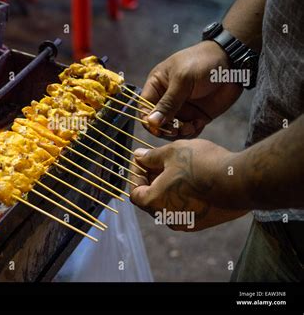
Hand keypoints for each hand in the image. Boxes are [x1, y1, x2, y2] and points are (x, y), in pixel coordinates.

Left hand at [130, 139, 247, 230]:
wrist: (241, 182)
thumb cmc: (202, 165)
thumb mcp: (172, 152)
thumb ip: (151, 156)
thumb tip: (139, 157)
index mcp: (154, 202)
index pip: (134, 192)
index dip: (136, 174)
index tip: (142, 160)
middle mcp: (167, 218)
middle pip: (151, 199)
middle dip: (152, 179)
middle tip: (159, 161)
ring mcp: (186, 222)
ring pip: (169, 204)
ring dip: (168, 187)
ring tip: (177, 167)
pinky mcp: (204, 222)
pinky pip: (186, 208)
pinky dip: (183, 195)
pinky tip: (193, 178)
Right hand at [141, 41, 242, 138]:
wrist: (233, 62)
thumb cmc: (202, 62)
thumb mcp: (183, 80)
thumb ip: (168, 102)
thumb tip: (151, 122)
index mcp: (157, 86)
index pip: (144, 108)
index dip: (148, 121)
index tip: (158, 128)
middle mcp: (166, 100)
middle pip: (157, 123)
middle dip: (165, 129)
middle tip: (176, 130)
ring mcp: (181, 109)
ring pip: (172, 129)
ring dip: (179, 132)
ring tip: (190, 127)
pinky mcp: (196, 116)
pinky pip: (188, 131)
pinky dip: (192, 132)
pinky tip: (199, 124)